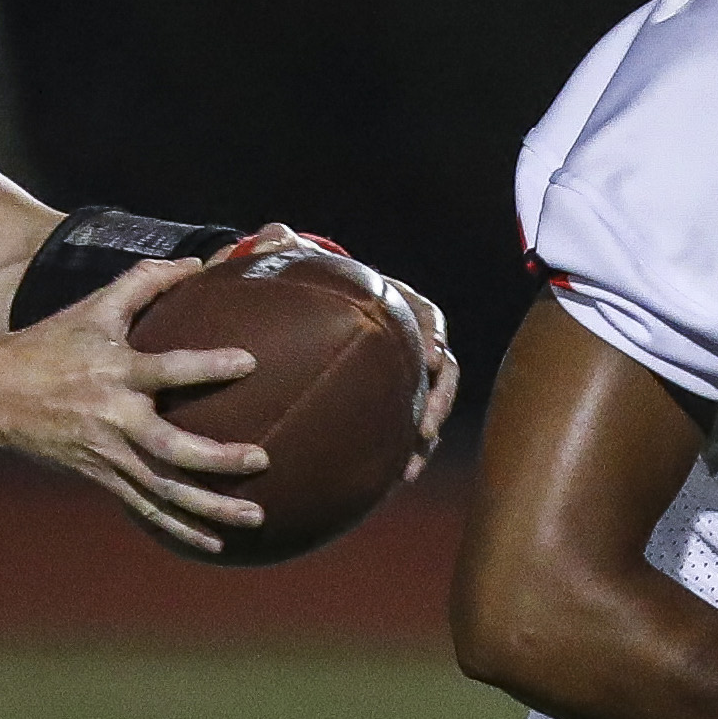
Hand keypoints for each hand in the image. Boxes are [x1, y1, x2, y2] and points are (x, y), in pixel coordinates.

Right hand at [0, 261, 269, 551]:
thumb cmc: (48, 345)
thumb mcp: (92, 308)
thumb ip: (144, 282)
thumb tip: (196, 264)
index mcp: (114, 372)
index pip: (167, 369)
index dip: (207, 366)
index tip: (249, 363)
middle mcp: (114, 418)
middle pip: (171, 448)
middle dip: (218, 459)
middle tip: (262, 460)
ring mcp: (108, 455)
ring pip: (165, 490)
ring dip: (211, 508)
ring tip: (256, 518)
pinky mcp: (102, 478)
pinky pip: (146, 510)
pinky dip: (180, 531)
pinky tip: (214, 545)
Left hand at [232, 224, 459, 482]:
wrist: (308, 311)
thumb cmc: (306, 284)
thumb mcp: (295, 263)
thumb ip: (286, 251)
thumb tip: (275, 234)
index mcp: (397, 306)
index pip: (428, 318)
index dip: (435, 338)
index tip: (435, 357)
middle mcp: (408, 343)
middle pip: (442, 374)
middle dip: (438, 402)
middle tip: (427, 428)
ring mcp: (401, 377)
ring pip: (425, 409)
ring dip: (422, 440)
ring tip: (408, 470)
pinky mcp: (385, 405)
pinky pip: (398, 432)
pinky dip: (394, 456)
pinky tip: (380, 484)